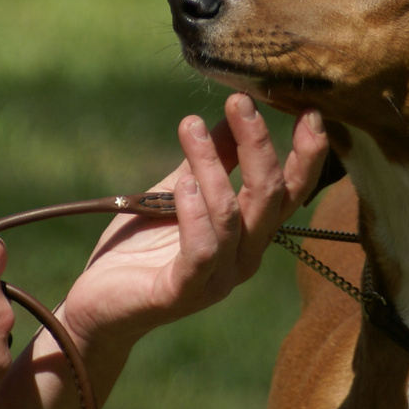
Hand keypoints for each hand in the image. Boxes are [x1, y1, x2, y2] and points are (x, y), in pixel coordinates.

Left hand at [61, 94, 328, 351]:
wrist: (98, 306)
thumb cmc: (141, 248)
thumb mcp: (177, 192)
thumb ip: (208, 161)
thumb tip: (232, 115)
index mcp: (250, 234)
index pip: (290, 191)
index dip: (307, 154)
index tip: (310, 110)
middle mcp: (244, 257)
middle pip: (270, 197)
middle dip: (260, 145)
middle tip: (240, 102)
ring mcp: (217, 279)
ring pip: (233, 216)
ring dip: (213, 166)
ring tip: (191, 127)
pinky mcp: (183, 293)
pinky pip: (201, 250)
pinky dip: (195, 212)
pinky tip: (183, 184)